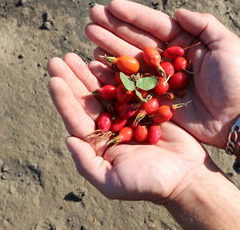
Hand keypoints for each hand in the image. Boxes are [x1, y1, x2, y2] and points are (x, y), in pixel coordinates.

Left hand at [47, 54, 210, 201]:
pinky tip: (106, 60)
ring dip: (91, 73)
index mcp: (101, 144)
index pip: (77, 119)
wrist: (187, 176)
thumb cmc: (150, 183)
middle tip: (57, 59)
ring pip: (107, 90)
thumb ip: (87, 163)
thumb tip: (68, 139)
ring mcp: (130, 115)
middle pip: (88, 100)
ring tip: (76, 55)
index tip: (53, 78)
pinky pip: (131, 86)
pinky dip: (119, 73)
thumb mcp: (113, 182)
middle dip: (72, 80)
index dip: (64, 99)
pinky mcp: (148, 107)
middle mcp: (113, 127)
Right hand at [85, 0, 239, 147]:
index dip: (133, 15)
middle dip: (114, 27)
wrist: (233, 118)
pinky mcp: (153, 98)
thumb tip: (178, 11)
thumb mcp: (226, 46)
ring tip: (89, 33)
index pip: (154, 25)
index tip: (111, 6)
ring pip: (129, 59)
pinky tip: (96, 63)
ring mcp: (158, 79)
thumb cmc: (233, 81)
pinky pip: (130, 84)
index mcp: (183, 43)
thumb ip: (205, 24)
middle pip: (136, 39)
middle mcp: (167, 59)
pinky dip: (113, 74)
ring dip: (109, 46)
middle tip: (91, 16)